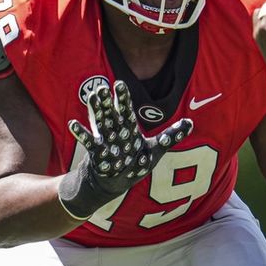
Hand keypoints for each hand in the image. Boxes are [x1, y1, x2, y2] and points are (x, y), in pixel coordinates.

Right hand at [59, 80, 192, 218]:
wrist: (117, 182)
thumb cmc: (135, 164)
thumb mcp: (156, 150)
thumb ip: (171, 136)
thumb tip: (190, 123)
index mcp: (128, 128)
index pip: (126, 109)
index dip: (123, 97)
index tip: (118, 83)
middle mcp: (116, 132)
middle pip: (111, 113)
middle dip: (107, 101)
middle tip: (102, 86)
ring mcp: (105, 142)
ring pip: (100, 123)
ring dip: (96, 111)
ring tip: (91, 96)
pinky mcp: (97, 154)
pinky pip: (89, 142)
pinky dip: (82, 133)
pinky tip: (74, 123)